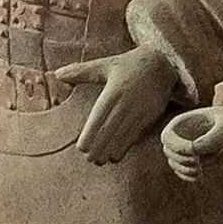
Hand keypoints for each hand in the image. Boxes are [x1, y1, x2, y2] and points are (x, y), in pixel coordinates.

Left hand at [53, 41, 185, 165]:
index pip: (100, 116)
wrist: (164, 62)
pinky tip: (116, 155)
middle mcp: (127, 100)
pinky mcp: (151, 114)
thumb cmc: (130, 64)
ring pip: (124, 135)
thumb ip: (81, 71)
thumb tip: (58, 74)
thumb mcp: (105, 64)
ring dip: (111, 150)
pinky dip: (125, 146)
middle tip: (89, 159)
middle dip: (99, 147)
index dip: (90, 134)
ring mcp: (141, 109)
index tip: (81, 148)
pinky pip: (136, 134)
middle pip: (111, 129)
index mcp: (114, 89)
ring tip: (100, 161)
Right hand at [160, 101, 222, 182]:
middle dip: (181, 159)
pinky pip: (183, 172)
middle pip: (168, 151)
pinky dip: (188, 176)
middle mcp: (184, 135)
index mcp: (187, 120)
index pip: (167, 136)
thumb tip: (192, 151)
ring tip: (200, 169)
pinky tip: (200, 175)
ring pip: (174, 163)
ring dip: (185, 170)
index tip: (193, 152)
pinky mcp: (196, 161)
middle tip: (199, 161)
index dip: (176, 146)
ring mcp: (189, 149)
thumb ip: (210, 139)